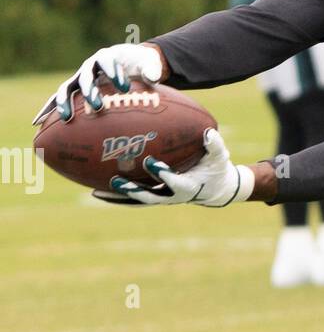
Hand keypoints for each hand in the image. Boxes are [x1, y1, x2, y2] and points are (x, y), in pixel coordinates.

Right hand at [35, 43, 165, 123]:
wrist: (129, 62)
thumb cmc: (141, 64)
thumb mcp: (149, 65)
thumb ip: (151, 69)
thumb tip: (152, 78)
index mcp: (107, 57)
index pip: (108, 62)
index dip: (114, 72)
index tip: (124, 86)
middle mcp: (89, 66)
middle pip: (86, 77)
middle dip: (90, 91)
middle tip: (98, 107)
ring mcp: (79, 78)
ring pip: (67, 89)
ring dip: (64, 103)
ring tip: (65, 119)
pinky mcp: (74, 89)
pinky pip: (58, 99)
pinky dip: (48, 110)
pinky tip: (38, 123)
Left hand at [97, 128, 254, 206]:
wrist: (214, 190)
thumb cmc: (216, 169)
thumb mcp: (219, 157)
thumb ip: (214, 145)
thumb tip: (207, 131)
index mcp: (188, 187)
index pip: (173, 182)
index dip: (162, 174)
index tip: (150, 162)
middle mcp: (171, 196)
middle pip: (149, 196)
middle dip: (132, 190)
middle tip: (116, 181)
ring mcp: (161, 198)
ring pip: (137, 200)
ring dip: (118, 196)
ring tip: (96, 191)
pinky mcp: (154, 197)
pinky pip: (132, 198)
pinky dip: (116, 196)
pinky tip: (96, 190)